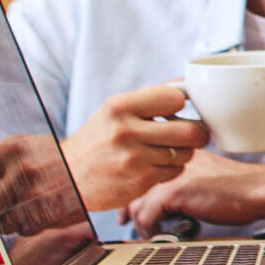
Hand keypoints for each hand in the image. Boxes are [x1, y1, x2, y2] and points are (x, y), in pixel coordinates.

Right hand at [63, 84, 209, 210]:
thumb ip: (153, 96)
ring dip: (183, 152)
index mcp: (121, 106)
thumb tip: (191, 82)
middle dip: (196, 133)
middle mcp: (126, 132)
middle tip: (191, 134)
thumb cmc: (101, 138)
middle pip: (190, 131)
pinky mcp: (139, 182)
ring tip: (165, 150)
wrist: (68, 175)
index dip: (182, 104)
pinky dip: (171, 168)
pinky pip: (176, 171)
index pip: (176, 98)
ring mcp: (132, 159)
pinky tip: (154, 165)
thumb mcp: (117, 109)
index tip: (177, 110)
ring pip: (186, 153)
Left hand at [126, 150, 264, 235]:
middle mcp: (173, 160)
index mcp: (182, 153)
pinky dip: (150, 230)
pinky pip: (146, 216)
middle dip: (130, 207)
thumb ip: (190, 183)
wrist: (260, 189)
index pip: (146, 168)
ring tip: (149, 234)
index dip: (138, 190)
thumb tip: (174, 204)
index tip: (135, 205)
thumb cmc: (243, 188)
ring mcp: (172, 174)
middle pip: (136, 184)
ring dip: (139, 222)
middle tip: (130, 222)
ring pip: (136, 201)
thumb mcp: (211, 179)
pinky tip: (159, 235)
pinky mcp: (175, 191)